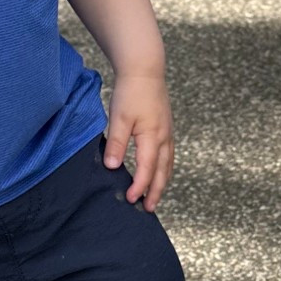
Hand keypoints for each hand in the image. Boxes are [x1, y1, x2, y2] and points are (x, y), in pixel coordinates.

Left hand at [103, 74, 172, 210]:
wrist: (145, 71)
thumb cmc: (131, 92)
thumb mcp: (119, 118)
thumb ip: (116, 143)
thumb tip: (112, 166)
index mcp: (152, 137)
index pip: (147, 169)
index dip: (140, 187)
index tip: (131, 199)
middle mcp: (164, 138)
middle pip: (163, 172)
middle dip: (156, 192)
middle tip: (149, 209)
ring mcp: (168, 132)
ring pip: (168, 164)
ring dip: (162, 181)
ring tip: (155, 196)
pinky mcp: (167, 127)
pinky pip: (168, 154)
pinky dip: (165, 168)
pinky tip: (159, 171)